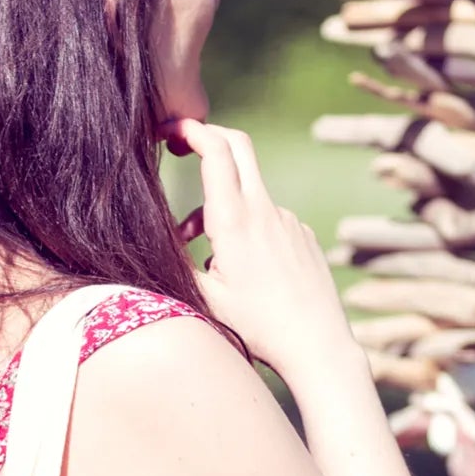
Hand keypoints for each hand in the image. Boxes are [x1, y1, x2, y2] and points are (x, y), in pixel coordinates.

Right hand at [159, 115, 356, 385]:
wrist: (318, 345)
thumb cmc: (259, 328)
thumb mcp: (206, 299)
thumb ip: (178, 263)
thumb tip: (157, 242)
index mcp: (235, 220)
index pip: (216, 150)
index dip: (191, 130)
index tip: (171, 130)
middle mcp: (265, 211)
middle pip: (238, 146)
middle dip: (209, 138)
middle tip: (184, 146)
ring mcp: (289, 220)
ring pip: (248, 193)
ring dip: (221, 207)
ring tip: (206, 254)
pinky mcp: (303, 235)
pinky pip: (269, 219)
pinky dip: (248, 230)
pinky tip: (247, 271)